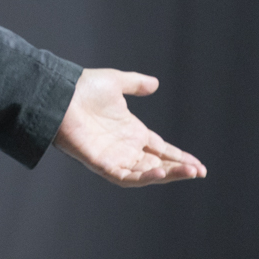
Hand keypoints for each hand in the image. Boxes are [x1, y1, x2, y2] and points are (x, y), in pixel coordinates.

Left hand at [53, 68, 206, 186]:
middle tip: (199, 171)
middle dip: (179, 169)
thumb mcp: (115, 82)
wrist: (59, 94)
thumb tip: (155, 83)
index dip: (179, 157)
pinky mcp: (101, 163)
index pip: (161, 149)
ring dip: (167, 174)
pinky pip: (124, 176)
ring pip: (145, 172)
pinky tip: (159, 171)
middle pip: (157, 164)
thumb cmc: (82, 88)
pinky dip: (142, 176)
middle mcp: (124, 147)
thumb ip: (135, 84)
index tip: (199, 165)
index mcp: (131, 131)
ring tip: (188, 172)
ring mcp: (113, 156)